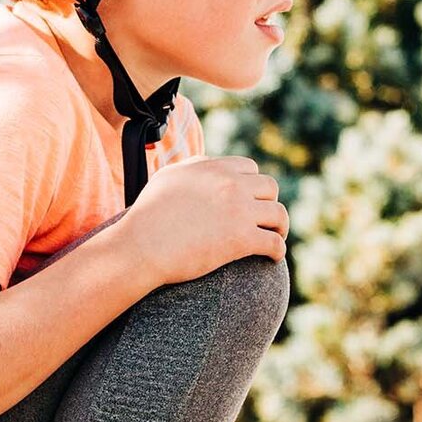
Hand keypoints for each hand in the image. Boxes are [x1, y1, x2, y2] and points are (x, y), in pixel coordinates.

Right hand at [118, 156, 288, 286]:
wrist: (141, 246)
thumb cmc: (147, 217)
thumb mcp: (167, 179)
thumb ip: (190, 168)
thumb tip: (204, 164)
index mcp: (213, 168)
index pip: (249, 168)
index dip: (251, 185)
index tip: (249, 200)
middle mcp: (230, 184)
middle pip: (269, 188)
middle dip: (268, 203)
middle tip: (264, 219)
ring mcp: (238, 211)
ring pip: (279, 214)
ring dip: (280, 226)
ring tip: (275, 236)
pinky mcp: (242, 239)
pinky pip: (274, 242)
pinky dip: (277, 250)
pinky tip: (273, 257)